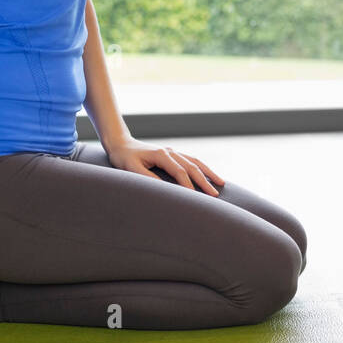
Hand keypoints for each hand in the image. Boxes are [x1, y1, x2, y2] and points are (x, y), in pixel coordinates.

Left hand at [106, 137, 226, 195]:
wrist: (120, 144)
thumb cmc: (124, 158)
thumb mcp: (132, 169)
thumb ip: (148, 178)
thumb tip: (165, 189)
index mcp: (161, 155)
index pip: (180, 172)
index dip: (188, 186)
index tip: (196, 199)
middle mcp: (170, 152)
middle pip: (192, 166)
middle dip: (204, 181)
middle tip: (215, 195)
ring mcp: (172, 152)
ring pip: (195, 162)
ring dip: (208, 173)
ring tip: (221, 183)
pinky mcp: (171, 154)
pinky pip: (191, 160)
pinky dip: (202, 168)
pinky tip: (208, 175)